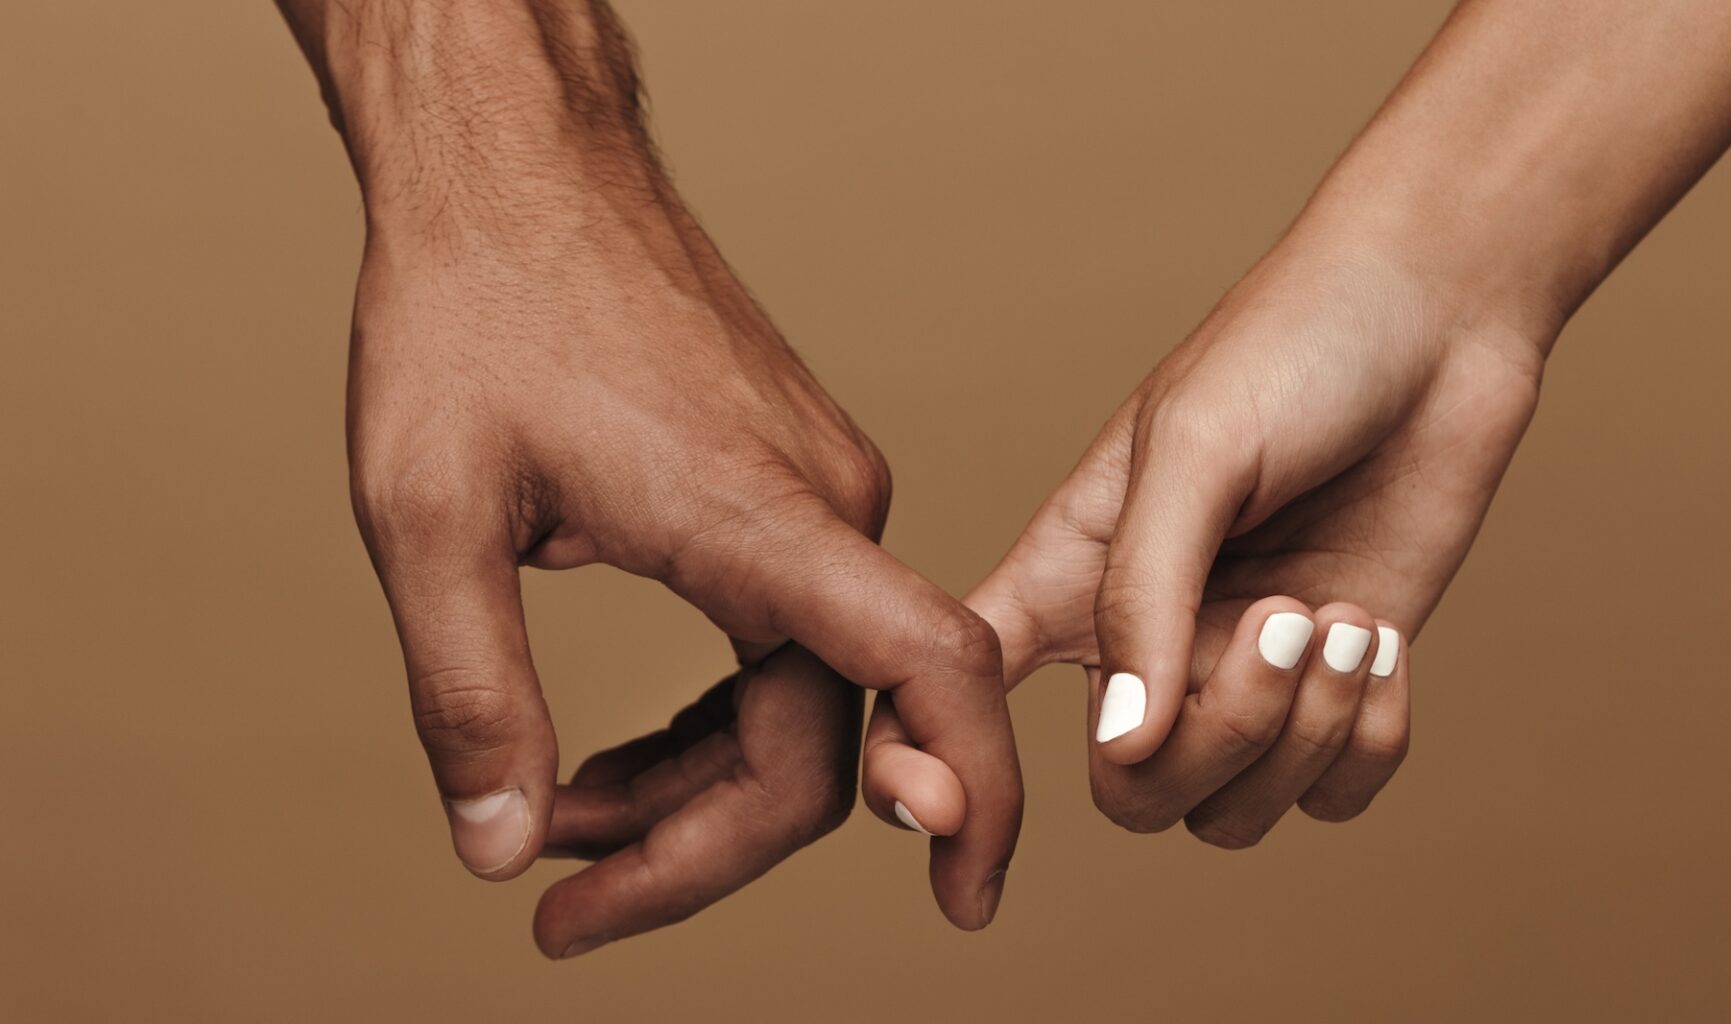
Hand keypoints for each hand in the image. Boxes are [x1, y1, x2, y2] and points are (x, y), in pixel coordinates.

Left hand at [347, 184, 1019, 951]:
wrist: (513, 169)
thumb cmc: (475, 305)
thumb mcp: (427, 515)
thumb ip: (472, 695)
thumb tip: (499, 845)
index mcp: (758, 513)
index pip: (923, 672)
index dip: (972, 800)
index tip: (960, 906)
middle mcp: (821, 506)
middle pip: (820, 737)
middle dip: (697, 846)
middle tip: (565, 901)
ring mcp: (812, 492)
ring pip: (797, 698)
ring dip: (689, 786)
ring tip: (559, 821)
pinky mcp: (784, 484)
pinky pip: (779, 641)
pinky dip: (704, 717)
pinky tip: (611, 754)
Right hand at [869, 243, 1541, 846]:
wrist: (1442, 313)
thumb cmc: (1294, 344)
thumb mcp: (1194, 451)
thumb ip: (1141, 598)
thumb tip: (1122, 745)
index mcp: (1070, 576)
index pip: (968, 686)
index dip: (936, 760)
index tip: (947, 806)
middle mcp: (1150, 642)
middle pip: (1133, 791)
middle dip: (1221, 737)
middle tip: (1285, 614)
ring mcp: (1247, 670)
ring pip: (1234, 811)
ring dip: (1303, 735)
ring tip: (1339, 618)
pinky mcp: (1343, 683)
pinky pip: (1333, 794)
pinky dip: (1364, 744)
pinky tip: (1380, 647)